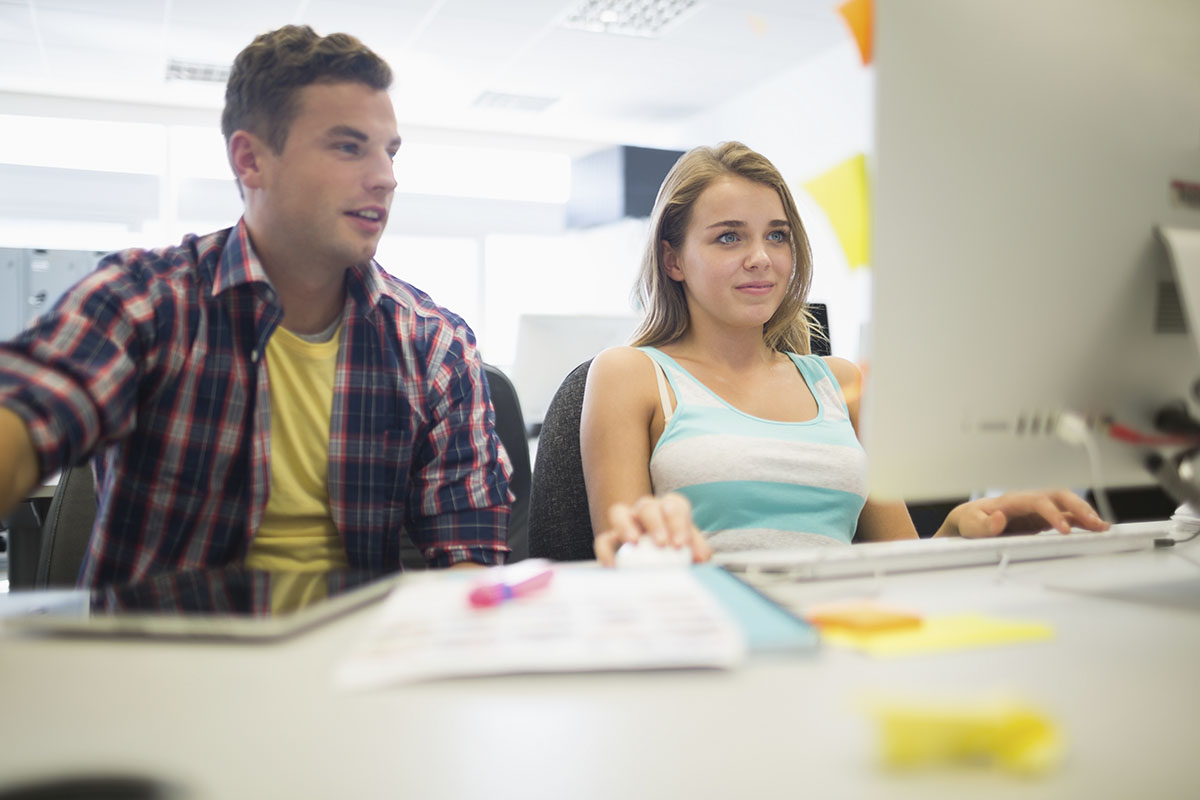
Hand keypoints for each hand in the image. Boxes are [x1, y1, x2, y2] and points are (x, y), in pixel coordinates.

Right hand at [593, 493, 712, 566]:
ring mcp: (627, 524)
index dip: (678, 521)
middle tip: (661, 544)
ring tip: (633, 542)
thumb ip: (697, 552)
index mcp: (670, 512)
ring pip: (619, 512)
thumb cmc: (679, 558)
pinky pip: (604, 540)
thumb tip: (701, 558)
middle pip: (648, 505)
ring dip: (626, 526)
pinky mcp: (610, 542)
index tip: (680, 543)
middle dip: (655, 522)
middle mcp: (647, 513)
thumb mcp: (692, 553)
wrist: (659, 575)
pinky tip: (614, 566)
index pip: (675, 505)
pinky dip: (606, 552)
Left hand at [941, 490, 1109, 537]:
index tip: (1064, 529)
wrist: (971, 519)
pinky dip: (1081, 521)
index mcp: (1013, 501)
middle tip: (1095, 523)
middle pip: (1059, 496)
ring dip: (1085, 514)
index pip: (1039, 502)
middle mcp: (1029, 500)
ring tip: (1103, 527)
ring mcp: (1037, 508)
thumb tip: (999, 518)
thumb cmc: (971, 521)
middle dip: (1078, 508)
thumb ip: (984, 524)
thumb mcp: (971, 524)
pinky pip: (1066, 516)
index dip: (1053, 514)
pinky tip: (1095, 529)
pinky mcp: (1042, 518)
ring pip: (1066, 504)